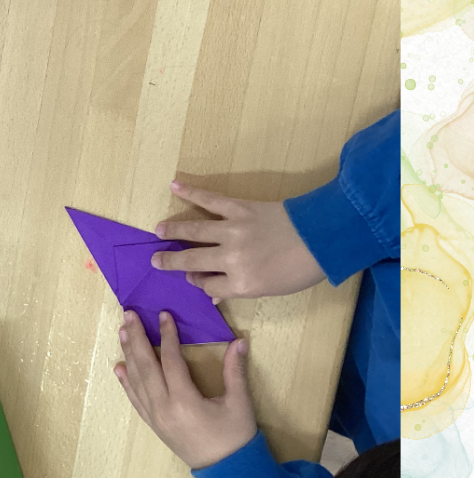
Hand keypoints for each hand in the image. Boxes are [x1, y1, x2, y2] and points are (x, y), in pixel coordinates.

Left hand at [114, 309, 256, 469]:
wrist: (227, 473)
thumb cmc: (235, 437)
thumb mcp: (239, 403)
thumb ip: (235, 370)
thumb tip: (239, 340)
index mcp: (184, 401)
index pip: (170, 360)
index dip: (167, 335)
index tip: (163, 314)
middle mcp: (164, 408)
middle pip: (145, 366)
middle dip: (137, 338)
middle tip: (128, 314)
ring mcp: (155, 418)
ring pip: (137, 381)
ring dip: (129, 354)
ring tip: (122, 331)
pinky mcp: (154, 425)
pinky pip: (135, 400)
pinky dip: (126, 382)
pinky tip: (119, 368)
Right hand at [151, 179, 325, 300]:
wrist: (323, 236)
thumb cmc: (301, 269)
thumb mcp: (271, 289)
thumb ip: (241, 288)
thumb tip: (214, 291)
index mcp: (241, 284)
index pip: (208, 286)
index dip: (200, 283)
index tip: (195, 279)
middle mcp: (230, 259)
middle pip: (192, 261)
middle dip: (172, 262)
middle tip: (155, 259)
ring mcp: (232, 232)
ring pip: (194, 231)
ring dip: (173, 230)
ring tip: (158, 230)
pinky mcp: (239, 208)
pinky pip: (210, 201)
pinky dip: (191, 192)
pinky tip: (174, 186)